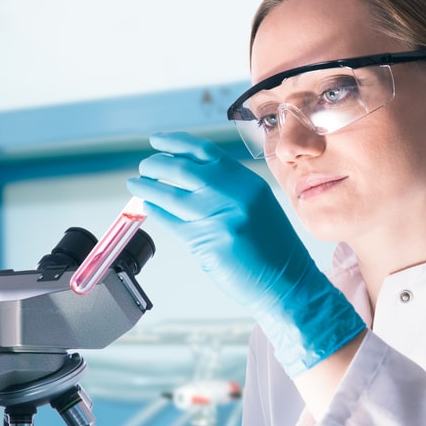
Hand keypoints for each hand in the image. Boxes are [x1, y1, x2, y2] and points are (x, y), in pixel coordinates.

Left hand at [128, 131, 364, 375]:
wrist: (289, 285)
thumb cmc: (273, 251)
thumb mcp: (256, 207)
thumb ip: (227, 190)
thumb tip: (186, 178)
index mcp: (247, 182)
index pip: (204, 151)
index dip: (175, 143)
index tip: (157, 141)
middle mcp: (234, 194)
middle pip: (182, 169)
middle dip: (156, 165)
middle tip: (144, 168)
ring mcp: (221, 218)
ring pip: (171, 196)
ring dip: (148, 188)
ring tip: (137, 185)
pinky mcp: (209, 243)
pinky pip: (172, 223)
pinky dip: (157, 212)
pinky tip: (149, 207)